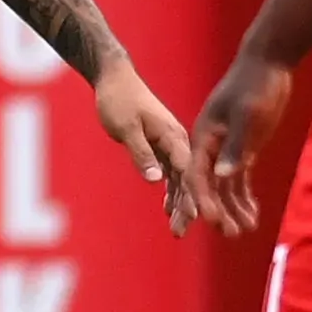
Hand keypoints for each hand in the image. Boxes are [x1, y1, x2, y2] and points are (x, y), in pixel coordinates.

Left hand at [95, 58, 197, 236]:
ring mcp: (170, 144)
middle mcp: (177, 141)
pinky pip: (170, 173)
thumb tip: (156, 180)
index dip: (192, 195)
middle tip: (181, 232)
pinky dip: (171, 191)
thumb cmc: (118, 99)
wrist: (115, 78)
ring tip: (178, 230)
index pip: (187, 171)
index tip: (196, 217)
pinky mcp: (161, 145)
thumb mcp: (126, 127)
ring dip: (180, 204)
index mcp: (173, 135)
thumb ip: (141, 153)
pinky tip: (169, 209)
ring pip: (179, 179)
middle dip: (186, 207)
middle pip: (186, 180)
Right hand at [191, 52, 292, 236]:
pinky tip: (252, 215)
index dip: (202, 199)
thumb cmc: (255, 84)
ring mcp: (227, 148)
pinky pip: (239, 179)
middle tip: (230, 234)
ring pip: (225, 186)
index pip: (197, 174)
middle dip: (218, 211)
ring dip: (233, 209)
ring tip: (244, 231)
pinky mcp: (243, 148)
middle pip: (208, 185)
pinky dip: (245, 197)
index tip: (209, 221)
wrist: (268, 62)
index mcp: (204, 137)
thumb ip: (234, 145)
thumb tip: (222, 175)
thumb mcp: (246, 114)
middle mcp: (211, 147)